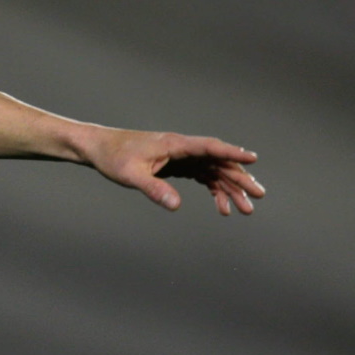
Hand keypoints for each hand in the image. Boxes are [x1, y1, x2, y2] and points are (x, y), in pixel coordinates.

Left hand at [85, 130, 263, 214]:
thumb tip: (176, 206)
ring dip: (229, 188)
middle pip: (217, 161)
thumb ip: (154, 189)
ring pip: (213, 171)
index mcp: (174, 144)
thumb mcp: (131, 175)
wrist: (98, 149)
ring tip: (244, 209)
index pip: (209, 147)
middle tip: (257, 197)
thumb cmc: (113, 157)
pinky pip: (202, 176)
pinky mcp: (176, 165)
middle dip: (238, 179)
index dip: (232, 153)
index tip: (253, 159)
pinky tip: (222, 206)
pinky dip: (214, 190)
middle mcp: (181, 148)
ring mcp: (180, 157)